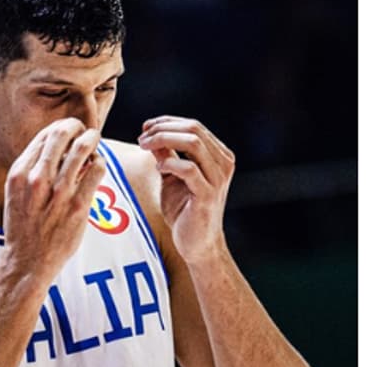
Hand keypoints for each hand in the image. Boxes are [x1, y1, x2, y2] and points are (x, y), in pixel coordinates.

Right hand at [2, 118, 106, 279]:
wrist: (27, 260)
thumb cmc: (24, 225)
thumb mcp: (16, 193)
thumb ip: (31, 170)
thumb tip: (55, 146)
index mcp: (19, 174)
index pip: (43, 136)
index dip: (59, 127)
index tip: (69, 129)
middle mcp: (37, 179)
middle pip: (61, 135)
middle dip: (76, 126)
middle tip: (85, 128)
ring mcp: (59, 192)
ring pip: (82, 149)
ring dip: (92, 139)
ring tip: (95, 138)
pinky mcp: (78, 206)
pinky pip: (96, 170)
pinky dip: (99, 162)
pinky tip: (97, 165)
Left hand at [138, 116, 234, 263]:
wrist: (197, 244)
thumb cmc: (185, 211)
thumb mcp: (172, 177)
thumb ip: (166, 156)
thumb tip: (151, 134)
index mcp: (219, 156)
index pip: (194, 126)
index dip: (167, 122)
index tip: (145, 128)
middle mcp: (223, 163)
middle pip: (194, 128)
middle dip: (163, 128)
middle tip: (142, 137)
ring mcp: (218, 178)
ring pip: (194, 143)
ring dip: (164, 140)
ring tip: (146, 147)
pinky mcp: (208, 194)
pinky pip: (188, 168)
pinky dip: (170, 164)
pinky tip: (160, 169)